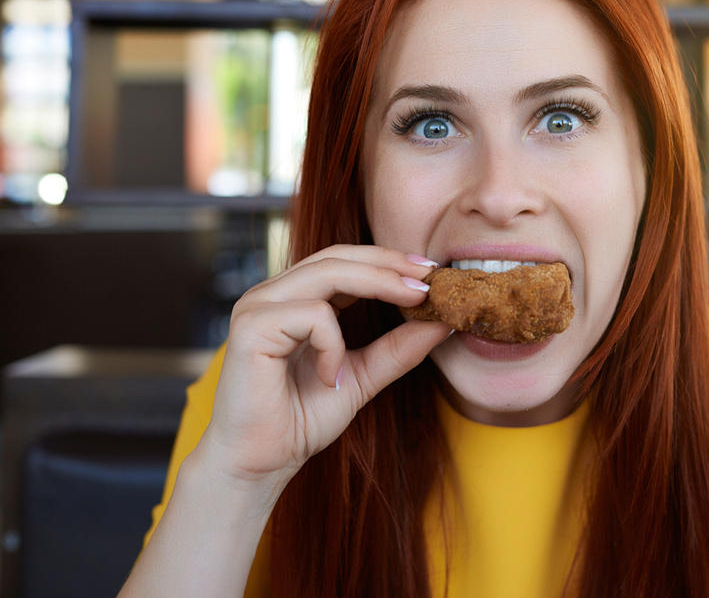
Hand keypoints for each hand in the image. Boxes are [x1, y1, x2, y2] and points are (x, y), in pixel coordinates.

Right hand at [193, 245, 447, 493]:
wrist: (259, 464)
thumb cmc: (300, 421)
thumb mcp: (362, 376)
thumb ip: (397, 349)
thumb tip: (443, 322)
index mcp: (292, 299)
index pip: (343, 261)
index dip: (386, 260)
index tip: (430, 272)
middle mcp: (271, 294)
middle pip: (336, 256)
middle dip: (389, 263)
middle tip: (429, 279)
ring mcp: (257, 306)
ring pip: (328, 272)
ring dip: (378, 285)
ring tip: (413, 303)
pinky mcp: (251, 327)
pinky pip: (312, 314)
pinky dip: (334, 344)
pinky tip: (331, 377)